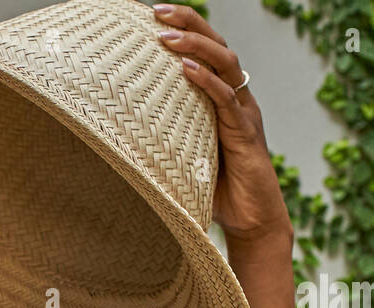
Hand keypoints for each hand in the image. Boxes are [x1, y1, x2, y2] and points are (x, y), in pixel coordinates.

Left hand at [153, 4, 291, 244]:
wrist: (252, 222)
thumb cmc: (216, 191)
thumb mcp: (184, 156)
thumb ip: (165, 138)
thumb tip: (121, 133)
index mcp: (223, 100)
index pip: (206, 53)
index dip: (185, 30)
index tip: (152, 15)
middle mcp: (237, 99)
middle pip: (218, 46)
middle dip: (189, 24)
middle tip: (157, 11)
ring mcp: (244, 114)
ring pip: (226, 65)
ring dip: (196, 47)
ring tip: (166, 37)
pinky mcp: (246, 135)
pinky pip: (227, 100)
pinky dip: (208, 81)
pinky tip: (186, 70)